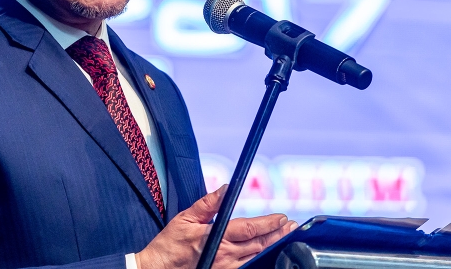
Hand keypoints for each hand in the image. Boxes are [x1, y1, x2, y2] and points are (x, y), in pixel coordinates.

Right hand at [135, 185, 296, 268]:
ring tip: (285, 238)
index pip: (249, 228)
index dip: (268, 223)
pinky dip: (260, 259)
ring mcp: (225, 268)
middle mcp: (225, 255)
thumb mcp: (185, 217)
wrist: (159, 268)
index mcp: (216, 237)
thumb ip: (208, 203)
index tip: (281, 217)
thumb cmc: (170, 244)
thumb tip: (226, 189)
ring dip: (273, 246)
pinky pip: (247, 267)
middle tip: (291, 226)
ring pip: (257, 257)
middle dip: (277, 234)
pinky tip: (267, 254)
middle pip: (259, 244)